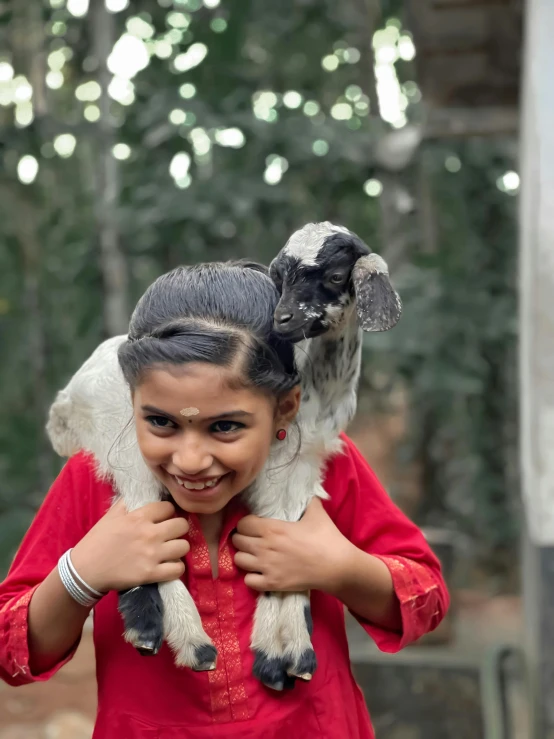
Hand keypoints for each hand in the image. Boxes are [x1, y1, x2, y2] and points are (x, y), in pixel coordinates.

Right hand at [71, 499, 189, 592]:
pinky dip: (176, 567)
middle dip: (178, 528)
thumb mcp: (112, 515)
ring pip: (184, 547)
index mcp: (139, 517)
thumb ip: (129, 502)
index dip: (168, 513)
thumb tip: (144, 493)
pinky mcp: (151, 574)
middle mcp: (149, 534)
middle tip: (170, 534)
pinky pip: (178, 569)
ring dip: (178, 548)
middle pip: (182, 525)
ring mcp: (151, 555)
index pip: (169, 507)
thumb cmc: (98, 540)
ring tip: (171, 550)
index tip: (164, 519)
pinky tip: (169, 565)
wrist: (85, 570)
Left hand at [232, 498, 354, 592]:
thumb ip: (305, 499)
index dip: (246, 523)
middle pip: (237, 541)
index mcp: (272, 528)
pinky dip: (252, 576)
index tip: (253, 525)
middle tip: (253, 539)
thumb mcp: (316, 512)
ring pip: (239, 560)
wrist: (338, 566)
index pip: (242, 523)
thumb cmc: (326, 538)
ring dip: (245, 556)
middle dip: (243, 538)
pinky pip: (248, 581)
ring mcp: (267, 567)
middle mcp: (265, 547)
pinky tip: (260, 571)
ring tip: (254, 555)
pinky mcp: (272, 584)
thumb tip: (302, 490)